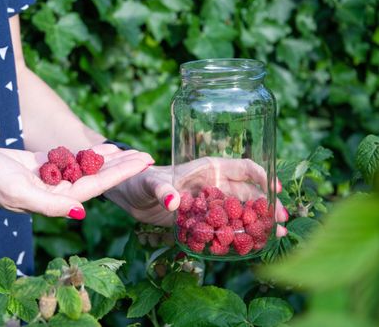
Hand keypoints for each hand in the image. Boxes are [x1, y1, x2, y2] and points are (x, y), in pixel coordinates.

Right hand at [0, 144, 153, 218]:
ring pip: (88, 168)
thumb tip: (80, 212)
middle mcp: (59, 191)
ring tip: (132, 150)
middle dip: (123, 166)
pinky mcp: (45, 166)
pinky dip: (88, 153)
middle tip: (148, 155)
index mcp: (57, 199)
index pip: (97, 186)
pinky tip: (104, 148)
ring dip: (110, 159)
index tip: (143, 162)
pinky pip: (73, 159)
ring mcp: (53, 179)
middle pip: (98, 177)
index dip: (121, 173)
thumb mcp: (19, 192)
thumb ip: (50, 204)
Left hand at [105, 157, 287, 235]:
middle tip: (282, 221)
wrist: (130, 196)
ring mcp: (209, 204)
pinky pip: (223, 228)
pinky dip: (236, 235)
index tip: (276, 189)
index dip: (263, 176)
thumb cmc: (140, 180)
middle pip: (248, 193)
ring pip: (239, 212)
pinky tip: (249, 245)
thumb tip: (173, 202)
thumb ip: (162, 190)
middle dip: (267, 205)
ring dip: (257, 222)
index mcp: (208, 168)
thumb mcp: (151, 183)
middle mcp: (213, 185)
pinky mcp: (201, 221)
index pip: (243, 168)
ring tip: (275, 236)